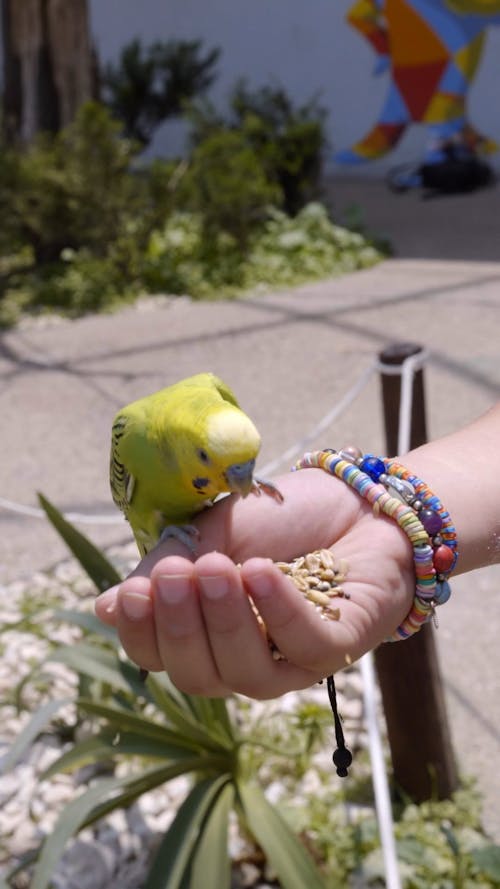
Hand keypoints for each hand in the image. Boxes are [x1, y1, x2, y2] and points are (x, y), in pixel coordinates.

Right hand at [95, 468, 413, 698]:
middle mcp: (244, 659)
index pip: (159, 657)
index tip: (130, 593)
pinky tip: (261, 574)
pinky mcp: (340, 648)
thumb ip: (167, 568)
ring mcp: (293, 662)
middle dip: (180, 627)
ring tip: (219, 568)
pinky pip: (305, 649)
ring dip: (226, 622)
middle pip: (198, 677)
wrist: (356, 499)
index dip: (140, 633)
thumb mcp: (213, 534)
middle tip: (176, 573)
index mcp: (206, 635)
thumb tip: (104, 608)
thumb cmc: (281, 520)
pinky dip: (279, 612)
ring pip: (247, 674)